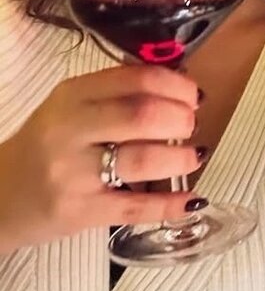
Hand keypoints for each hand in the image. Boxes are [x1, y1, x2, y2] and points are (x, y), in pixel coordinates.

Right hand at [0, 66, 202, 253]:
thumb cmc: (46, 146)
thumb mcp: (70, 107)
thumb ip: (117, 93)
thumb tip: (179, 83)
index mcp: (72, 96)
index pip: (136, 79)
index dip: (176, 85)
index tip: (193, 95)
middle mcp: (70, 130)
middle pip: (142, 115)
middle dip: (180, 118)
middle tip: (191, 125)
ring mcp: (73, 173)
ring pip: (142, 159)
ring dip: (180, 158)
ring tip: (193, 156)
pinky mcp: (80, 211)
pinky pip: (135, 207)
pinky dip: (171, 204)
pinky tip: (192, 199)